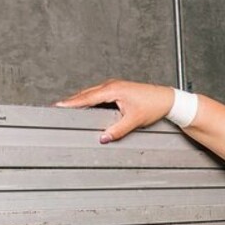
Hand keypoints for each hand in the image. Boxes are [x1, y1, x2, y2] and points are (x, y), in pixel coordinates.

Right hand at [55, 80, 174, 142]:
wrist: (167, 99)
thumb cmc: (153, 105)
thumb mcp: (134, 120)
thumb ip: (117, 130)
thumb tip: (104, 138)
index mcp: (112, 89)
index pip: (87, 97)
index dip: (72, 102)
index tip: (58, 106)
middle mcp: (111, 85)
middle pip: (86, 93)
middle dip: (72, 101)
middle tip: (58, 108)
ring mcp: (114, 86)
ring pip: (92, 93)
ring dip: (81, 99)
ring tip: (69, 107)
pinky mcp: (118, 89)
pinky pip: (99, 94)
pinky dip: (90, 99)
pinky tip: (87, 105)